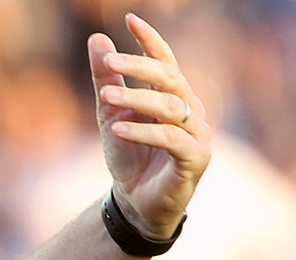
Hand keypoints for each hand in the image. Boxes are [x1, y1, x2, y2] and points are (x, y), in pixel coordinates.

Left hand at [89, 13, 210, 241]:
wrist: (134, 203)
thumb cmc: (128, 157)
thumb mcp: (110, 115)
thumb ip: (105, 80)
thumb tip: (97, 39)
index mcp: (175, 97)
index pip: (166, 62)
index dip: (150, 41)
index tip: (130, 19)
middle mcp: (192, 111)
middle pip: (170, 79)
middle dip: (140, 67)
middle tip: (110, 61)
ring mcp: (198, 135)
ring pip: (171, 108)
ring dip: (137, 98)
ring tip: (107, 95)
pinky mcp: (196, 160)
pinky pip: (171, 139)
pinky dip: (144, 132)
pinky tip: (118, 129)